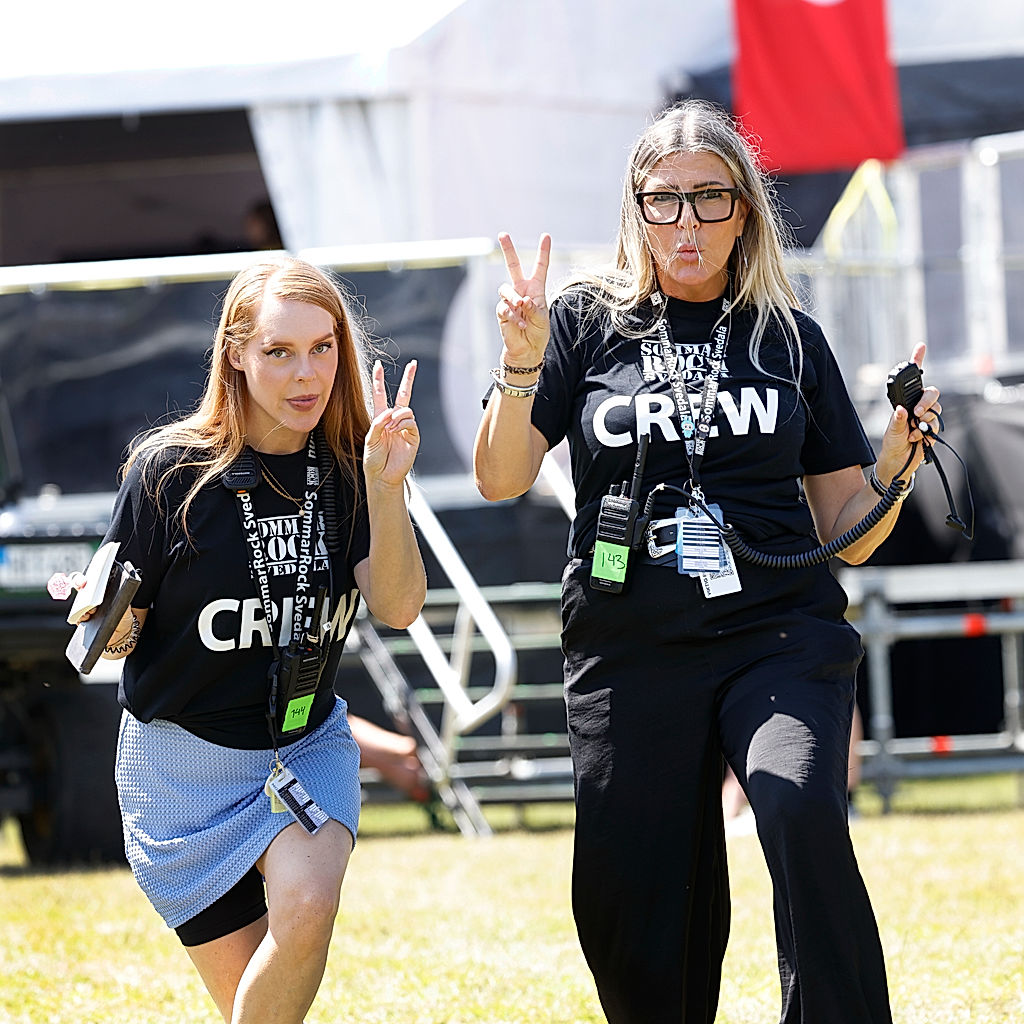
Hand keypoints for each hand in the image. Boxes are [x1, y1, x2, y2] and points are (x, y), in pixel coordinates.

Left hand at [364, 359, 419, 486]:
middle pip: (403, 394)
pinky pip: (410, 422)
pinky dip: (402, 424)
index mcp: (381, 418)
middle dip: (409, 378)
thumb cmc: (373, 459)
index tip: (378, 364)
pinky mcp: (413, 436)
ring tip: (390, 428)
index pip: (380, 394)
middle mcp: (394, 420)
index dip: (378, 379)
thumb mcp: (369, 439)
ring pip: (405, 410)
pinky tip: (395, 431)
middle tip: (413, 364)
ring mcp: (405, 427)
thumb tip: (391, 412)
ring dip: (397, 416)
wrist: (383, 476)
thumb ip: (378, 423)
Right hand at [496, 233, 550, 366]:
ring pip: (505, 288)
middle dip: (508, 250)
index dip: (543, 252)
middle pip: (513, 266)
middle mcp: (522, 290)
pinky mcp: (502, 311)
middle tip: (502, 234)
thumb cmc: (538, 333)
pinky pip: (503, 307)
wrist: (526, 350)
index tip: (545, 236)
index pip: (540, 267)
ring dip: (513, 297)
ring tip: (520, 307)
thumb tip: (522, 301)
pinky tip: (519, 324)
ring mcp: (510, 300)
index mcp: (536, 289)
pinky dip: (512, 315)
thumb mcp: (542, 320)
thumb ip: (534, 308)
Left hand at [876, 342, 941, 483]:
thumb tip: (901, 410)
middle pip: (931, 394)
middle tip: (916, 413)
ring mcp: (926, 417)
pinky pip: (936, 426)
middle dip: (927, 402)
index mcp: (904, 402)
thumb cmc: (892, 445)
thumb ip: (897, 422)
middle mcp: (916, 407)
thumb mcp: (891, 432)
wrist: (899, 463)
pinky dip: (927, 433)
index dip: (917, 362)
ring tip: (913, 432)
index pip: (913, 380)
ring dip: (925, 421)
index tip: (920, 346)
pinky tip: (917, 439)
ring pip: (936, 410)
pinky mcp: (932, 429)